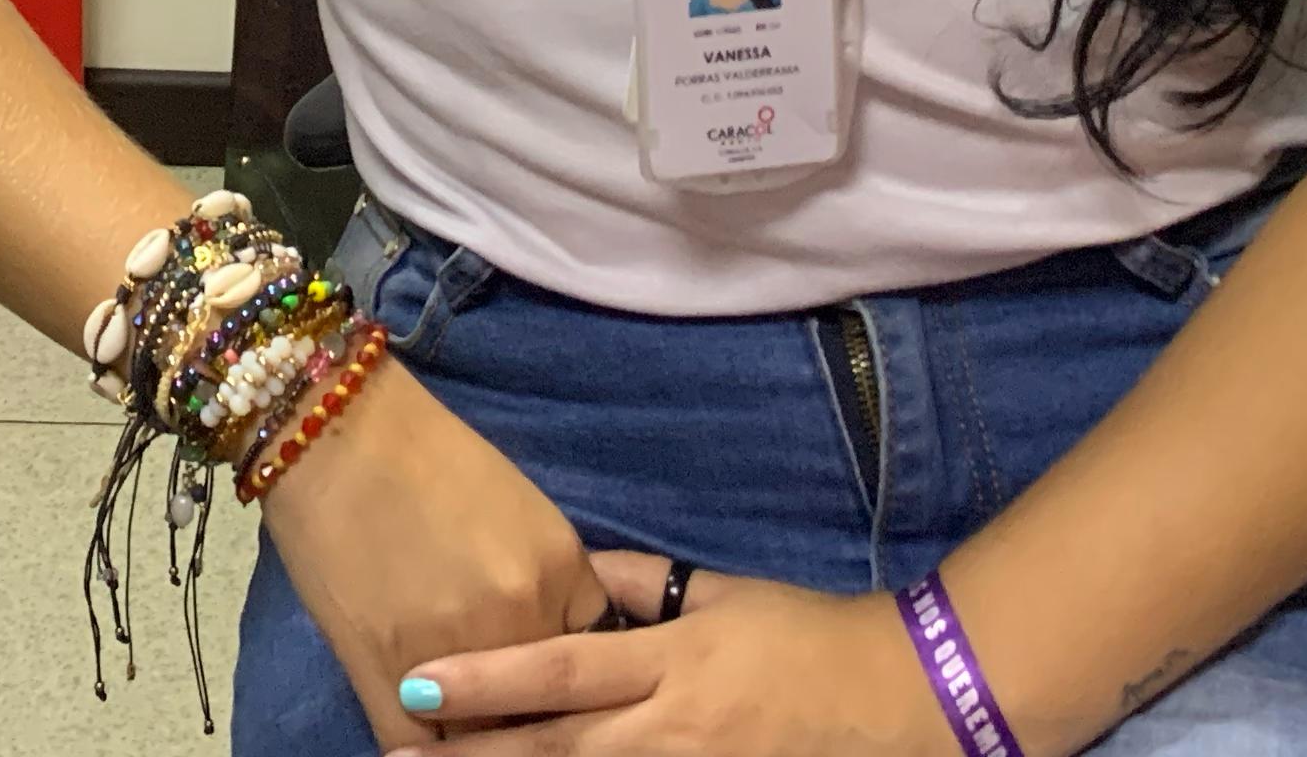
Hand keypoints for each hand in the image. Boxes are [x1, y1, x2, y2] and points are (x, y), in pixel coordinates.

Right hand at [252, 366, 610, 748]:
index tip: (561, 697)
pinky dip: (429, 752)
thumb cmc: (424, 452)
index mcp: (564, 571)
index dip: (573, 685)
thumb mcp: (520, 510)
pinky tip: (426, 740)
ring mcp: (458, 655)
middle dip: (531, 716)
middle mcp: (525, 619)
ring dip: (481, 732)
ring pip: (489, 737)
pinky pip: (425, 749)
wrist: (334, 428)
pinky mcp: (388, 677)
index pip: (594, 663)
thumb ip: (547, 580)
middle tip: (514, 715)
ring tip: (469, 721)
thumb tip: (552, 638)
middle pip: (547, 709)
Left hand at [396, 552, 945, 752]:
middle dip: (474, 754)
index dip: (489, 679)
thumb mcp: (720, 594)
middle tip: (399, 749)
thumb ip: (640, 584)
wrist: (906, 699)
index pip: (561, 669)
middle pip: (556, 748)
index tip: (422, 680)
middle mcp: (672, 729)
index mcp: (671, 662)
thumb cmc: (807, 637)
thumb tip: (574, 568)